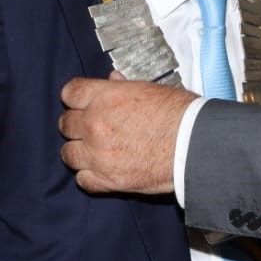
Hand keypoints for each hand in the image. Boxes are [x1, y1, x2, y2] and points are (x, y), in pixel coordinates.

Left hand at [59, 73, 194, 193]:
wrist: (194, 146)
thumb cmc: (181, 115)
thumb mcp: (152, 90)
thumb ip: (125, 87)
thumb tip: (113, 80)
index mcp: (105, 97)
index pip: (70, 93)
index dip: (76, 99)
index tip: (82, 103)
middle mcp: (95, 124)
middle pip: (66, 124)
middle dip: (77, 125)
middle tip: (93, 129)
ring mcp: (98, 154)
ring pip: (68, 154)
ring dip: (80, 151)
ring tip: (96, 152)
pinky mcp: (107, 180)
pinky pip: (82, 179)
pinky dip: (90, 176)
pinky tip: (104, 170)